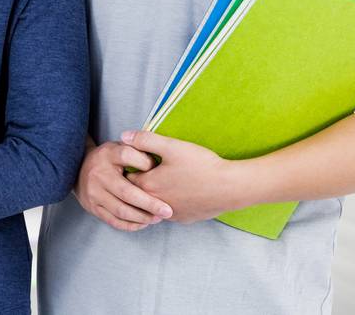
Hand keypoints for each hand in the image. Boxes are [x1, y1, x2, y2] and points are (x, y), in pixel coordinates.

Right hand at [73, 138, 172, 230]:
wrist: (77, 168)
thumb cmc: (108, 159)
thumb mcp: (120, 147)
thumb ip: (137, 150)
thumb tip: (160, 160)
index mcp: (107, 155)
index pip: (127, 155)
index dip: (145, 162)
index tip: (158, 169)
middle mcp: (98, 174)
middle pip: (127, 192)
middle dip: (150, 204)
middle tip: (167, 211)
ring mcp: (94, 193)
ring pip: (121, 211)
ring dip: (142, 217)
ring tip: (158, 218)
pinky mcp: (92, 207)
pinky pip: (114, 221)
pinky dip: (131, 225)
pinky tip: (144, 223)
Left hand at [123, 130, 246, 223]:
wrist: (231, 187)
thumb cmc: (201, 165)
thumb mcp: (171, 146)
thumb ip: (145, 140)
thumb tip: (124, 136)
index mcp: (148, 186)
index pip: (127, 177)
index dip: (132, 166)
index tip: (140, 159)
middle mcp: (155, 204)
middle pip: (139, 192)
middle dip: (142, 180)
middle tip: (153, 168)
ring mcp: (171, 214)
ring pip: (155, 203)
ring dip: (157, 193)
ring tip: (168, 179)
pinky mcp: (185, 219)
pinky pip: (171, 210)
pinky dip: (171, 201)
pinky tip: (181, 191)